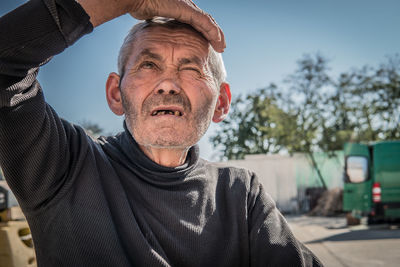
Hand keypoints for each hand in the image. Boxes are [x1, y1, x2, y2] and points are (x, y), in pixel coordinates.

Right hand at [78, 0, 224, 51]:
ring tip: (221, 47)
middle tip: (219, 46)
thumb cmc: (139, 4)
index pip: (196, 22)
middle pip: (205, 22)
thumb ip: (155, 21)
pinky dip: (213, 32)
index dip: (204, 32)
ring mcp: (188, 7)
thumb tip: (150, 32)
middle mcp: (186, 6)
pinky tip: (218, 40)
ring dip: (217, 36)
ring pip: (208, 23)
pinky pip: (205, 23)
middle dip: (214, 35)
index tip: (208, 43)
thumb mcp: (150, 16)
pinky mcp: (188, 10)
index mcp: (179, 9)